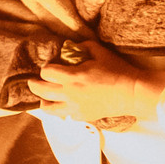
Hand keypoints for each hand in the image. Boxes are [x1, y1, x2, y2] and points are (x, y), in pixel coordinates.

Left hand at [24, 40, 164, 125]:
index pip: (46, 72)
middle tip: (33, 81)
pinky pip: (65, 115)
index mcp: (72, 76)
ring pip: (48, 108)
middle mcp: (69, 93)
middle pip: (41, 90)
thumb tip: (71, 46)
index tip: (49, 67)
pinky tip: (64, 106)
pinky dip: (62, 110)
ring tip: (44, 97)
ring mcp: (74, 108)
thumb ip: (83, 47)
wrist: (132, 93)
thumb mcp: (100, 52)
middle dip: (34, 84)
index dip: (45, 68)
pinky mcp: (82, 117)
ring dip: (43, 101)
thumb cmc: (117, 71)